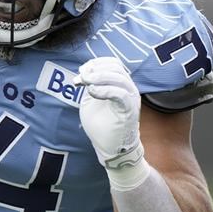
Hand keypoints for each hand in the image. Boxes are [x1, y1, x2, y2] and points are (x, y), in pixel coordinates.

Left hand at [76, 57, 148, 189]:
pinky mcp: (129, 110)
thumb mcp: (91, 100)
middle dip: (95, 69)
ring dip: (100, 77)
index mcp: (121, 84)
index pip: (113, 63)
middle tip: (81, 77)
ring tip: (86, 83)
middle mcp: (129, 89)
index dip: (96, 63)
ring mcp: (131, 99)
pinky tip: (93, 92)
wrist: (110, 148)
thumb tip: (84, 72)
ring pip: (119, 78)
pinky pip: (121, 94)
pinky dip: (105, 90)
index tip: (81, 71)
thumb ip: (90, 85)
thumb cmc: (102, 126)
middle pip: (116, 67)